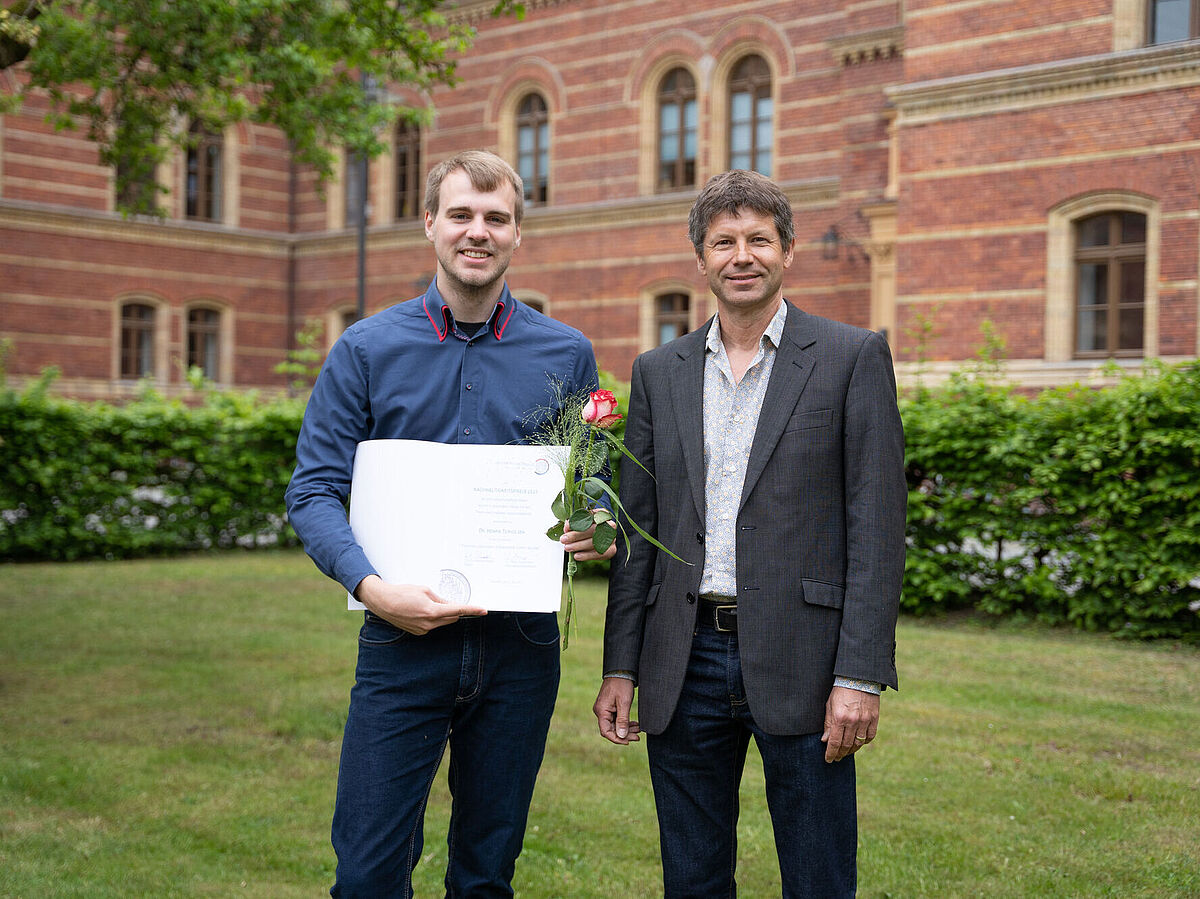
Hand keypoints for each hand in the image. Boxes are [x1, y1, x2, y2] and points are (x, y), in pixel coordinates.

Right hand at [354, 574, 486, 634]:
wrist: (383, 602)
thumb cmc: (402, 593)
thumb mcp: (425, 591)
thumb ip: (440, 599)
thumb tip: (451, 605)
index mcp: (432, 611)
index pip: (458, 610)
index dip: (472, 610)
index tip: (483, 610)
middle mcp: (429, 624)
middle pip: (451, 618)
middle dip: (453, 610)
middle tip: (447, 600)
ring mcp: (423, 630)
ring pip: (442, 622)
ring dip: (442, 614)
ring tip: (427, 603)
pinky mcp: (418, 632)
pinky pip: (432, 625)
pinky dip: (433, 618)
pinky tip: (420, 610)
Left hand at [561, 520, 617, 561]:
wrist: (601, 540)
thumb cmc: (588, 529)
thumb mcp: (581, 523)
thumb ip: (574, 524)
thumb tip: (567, 526)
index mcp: (603, 514)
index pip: (591, 516)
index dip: (578, 521)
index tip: (567, 526)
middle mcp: (610, 525)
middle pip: (593, 530)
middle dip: (576, 535)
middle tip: (564, 539)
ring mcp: (612, 538)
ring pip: (595, 542)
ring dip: (579, 546)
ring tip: (568, 547)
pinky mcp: (611, 550)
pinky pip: (598, 553)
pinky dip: (586, 555)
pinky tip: (577, 555)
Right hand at [593, 677, 640, 744]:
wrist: (621, 671)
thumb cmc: (622, 685)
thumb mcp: (624, 703)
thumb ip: (622, 720)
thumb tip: (622, 736)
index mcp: (601, 711)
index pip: (606, 732)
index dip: (617, 739)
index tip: (628, 741)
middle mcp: (601, 711)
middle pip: (611, 729)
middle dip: (625, 734)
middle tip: (638, 737)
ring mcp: (605, 709)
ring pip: (615, 725)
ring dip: (626, 729)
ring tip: (639, 730)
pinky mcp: (610, 707)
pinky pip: (616, 719)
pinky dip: (625, 722)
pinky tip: (635, 724)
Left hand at [821, 685, 879, 762]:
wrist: (859, 677)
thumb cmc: (840, 690)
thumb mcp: (830, 705)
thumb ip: (828, 723)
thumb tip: (825, 740)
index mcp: (840, 718)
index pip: (835, 742)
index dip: (831, 753)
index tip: (828, 760)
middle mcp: (853, 721)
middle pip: (846, 745)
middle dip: (840, 754)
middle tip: (836, 758)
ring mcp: (865, 720)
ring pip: (858, 743)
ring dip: (851, 750)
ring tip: (845, 752)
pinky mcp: (874, 718)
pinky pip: (870, 736)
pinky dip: (864, 742)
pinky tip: (858, 743)